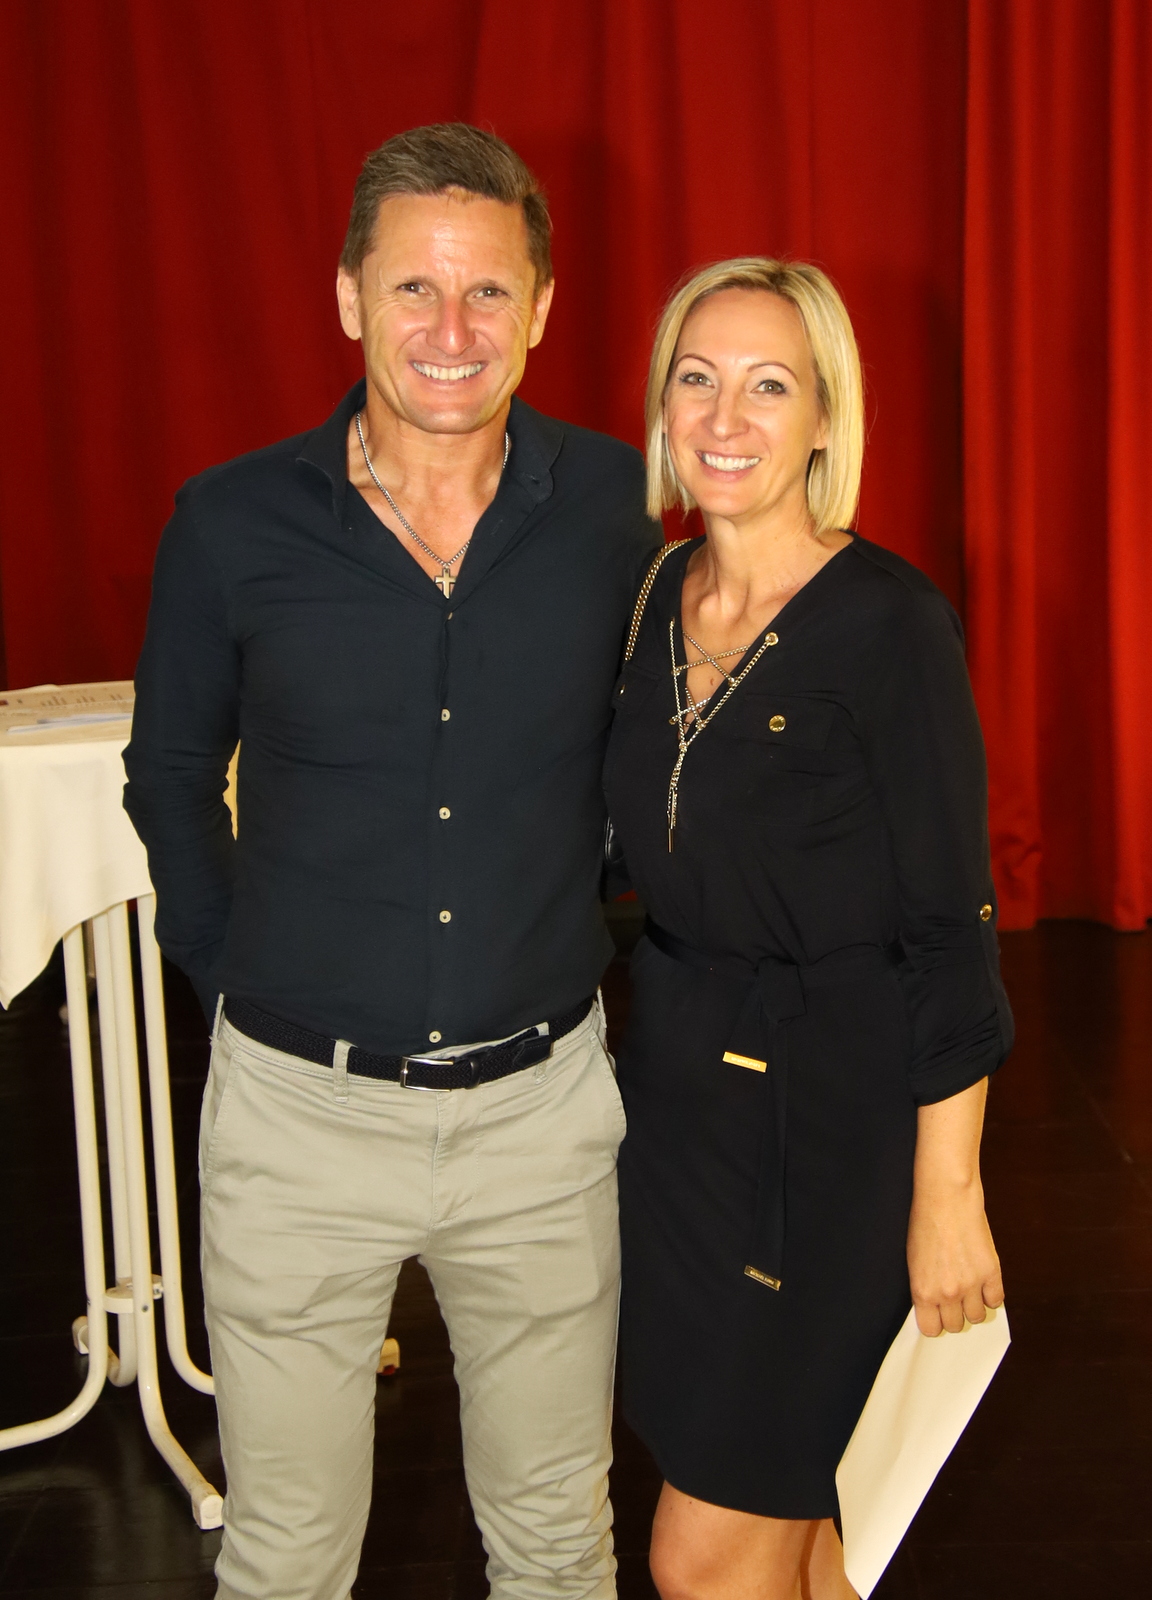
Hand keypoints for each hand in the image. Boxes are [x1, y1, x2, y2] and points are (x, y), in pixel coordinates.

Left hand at [907, 1181, 1003, 1336]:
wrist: (946, 1199)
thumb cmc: (925, 1223)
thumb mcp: (914, 1261)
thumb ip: (925, 1288)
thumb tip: (935, 1307)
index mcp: (923, 1291)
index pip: (931, 1330)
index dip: (935, 1321)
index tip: (937, 1314)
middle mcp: (948, 1293)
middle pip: (955, 1326)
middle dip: (954, 1315)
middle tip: (954, 1299)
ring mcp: (971, 1285)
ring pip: (978, 1317)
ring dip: (974, 1306)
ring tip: (969, 1289)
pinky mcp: (991, 1272)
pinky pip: (996, 1301)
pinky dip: (991, 1295)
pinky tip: (983, 1282)